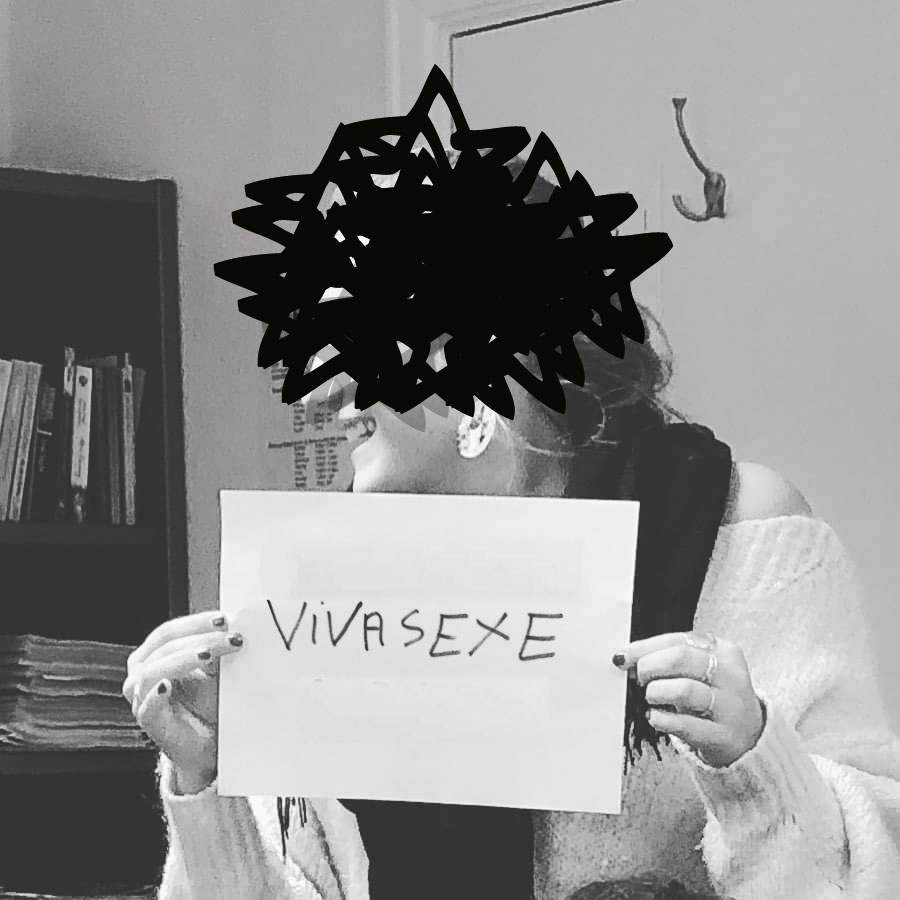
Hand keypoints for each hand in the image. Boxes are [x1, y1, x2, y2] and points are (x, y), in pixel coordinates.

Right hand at [123, 612, 244, 791]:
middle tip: (229, 637)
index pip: (169, 632)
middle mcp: (142, 673)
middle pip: (164, 646)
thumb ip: (215, 651)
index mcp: (154, 655)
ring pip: (154, 670)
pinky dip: (157, 693)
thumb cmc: (208, 704)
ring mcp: (142, 698)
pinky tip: (168, 686)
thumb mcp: (214, 671)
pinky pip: (147, 706)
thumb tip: (233, 628)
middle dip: (199, 638)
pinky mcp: (148, 721)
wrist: (210, 743)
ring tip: (209, 655)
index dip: (195, 622)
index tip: (225, 619)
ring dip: (184, 659)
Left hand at [613, 631, 764, 767]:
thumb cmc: (713, 696)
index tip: (623, 657)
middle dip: (650, 666)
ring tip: (651, 698)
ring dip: (656, 692)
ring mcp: (730, 706)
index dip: (644, 648)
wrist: (749, 736)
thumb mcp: (698, 671)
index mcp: (723, 650)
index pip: (677, 640)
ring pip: (683, 690)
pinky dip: (662, 719)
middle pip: (680, 659)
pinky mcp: (724, 736)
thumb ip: (668, 659)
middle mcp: (730, 675)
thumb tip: (626, 658)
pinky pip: (685, 724)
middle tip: (640, 678)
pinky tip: (655, 717)